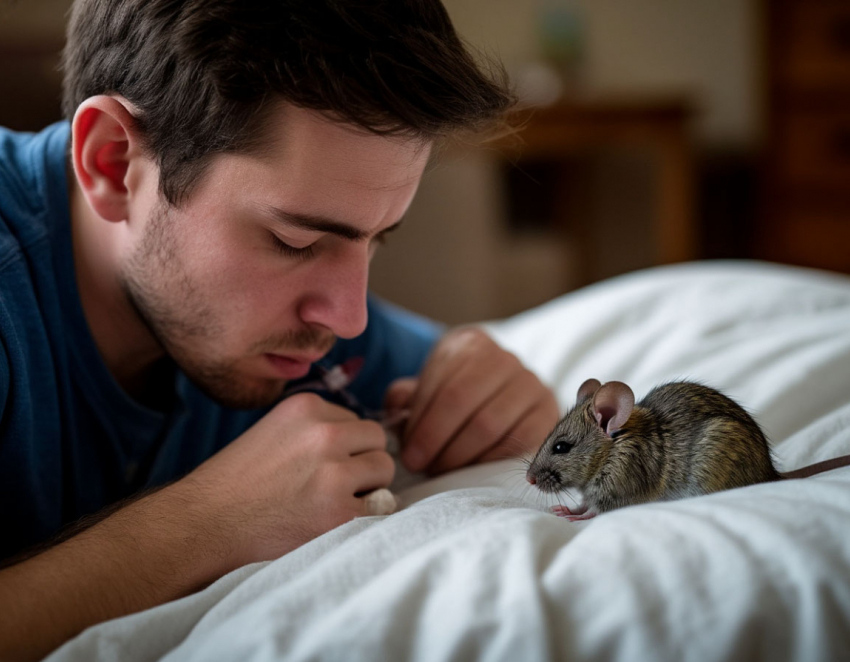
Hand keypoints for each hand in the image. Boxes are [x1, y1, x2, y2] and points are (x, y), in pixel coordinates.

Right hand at [178, 393, 392, 570]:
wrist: (203, 525)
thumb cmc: (236, 483)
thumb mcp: (276, 431)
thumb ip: (317, 428)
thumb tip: (363, 441)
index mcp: (308, 407)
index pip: (357, 422)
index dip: (347, 448)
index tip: (321, 467)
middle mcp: (325, 434)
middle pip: (378, 442)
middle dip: (363, 464)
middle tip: (334, 487)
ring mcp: (334, 474)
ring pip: (384, 471)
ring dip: (368, 489)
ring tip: (332, 504)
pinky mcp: (339, 513)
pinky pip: (380, 508)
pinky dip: (365, 518)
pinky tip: (334, 524)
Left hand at [385, 327, 558, 474]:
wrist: (503, 397)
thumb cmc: (455, 397)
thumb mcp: (427, 389)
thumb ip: (406, 398)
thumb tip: (396, 411)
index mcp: (470, 345)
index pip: (444, 386)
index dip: (422, 424)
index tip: (408, 453)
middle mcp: (504, 359)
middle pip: (464, 403)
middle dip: (436, 441)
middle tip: (420, 465)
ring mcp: (531, 384)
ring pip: (489, 424)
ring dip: (459, 455)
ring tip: (441, 470)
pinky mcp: (547, 414)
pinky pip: (517, 442)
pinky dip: (490, 461)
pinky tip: (472, 471)